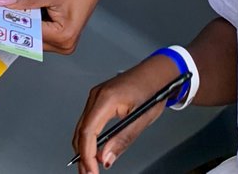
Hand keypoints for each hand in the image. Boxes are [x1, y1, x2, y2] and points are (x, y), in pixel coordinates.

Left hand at [0, 0, 109, 53]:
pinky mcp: (57, 28)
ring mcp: (60, 37)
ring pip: (32, 29)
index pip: (30, 34)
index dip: (11, 22)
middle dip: (14, 19)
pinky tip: (17, 3)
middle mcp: (63, 42)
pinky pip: (37, 23)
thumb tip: (3, 2)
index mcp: (64, 38)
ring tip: (4, 4)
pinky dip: (28, 13)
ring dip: (20, 16)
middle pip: (30, 34)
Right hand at [72, 55, 178, 173]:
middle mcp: (97, 95)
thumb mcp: (142, 119)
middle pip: (81, 131)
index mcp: (107, 98)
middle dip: (83, 155)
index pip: (88, 131)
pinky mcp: (98, 99)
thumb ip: (122, 140)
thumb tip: (106, 158)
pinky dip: (88, 138)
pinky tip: (94, 150)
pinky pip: (87, 121)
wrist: (156, 72)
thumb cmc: (153, 90)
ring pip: (82, 127)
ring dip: (84, 148)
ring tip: (91, 166)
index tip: (92, 171)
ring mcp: (96, 96)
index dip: (87, 155)